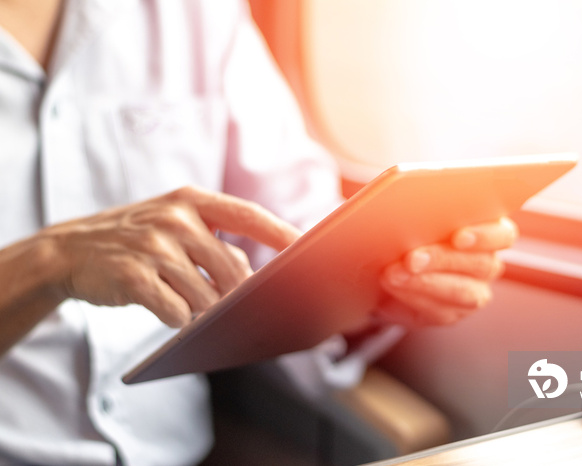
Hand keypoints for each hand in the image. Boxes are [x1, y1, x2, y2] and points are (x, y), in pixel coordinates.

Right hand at [42, 186, 300, 327]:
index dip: (281, 233)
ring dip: (202, 310)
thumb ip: (214, 242)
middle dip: (236, 295)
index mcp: (191, 200)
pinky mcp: (132, 277)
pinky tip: (165, 308)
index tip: (308, 249)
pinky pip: (175, 311)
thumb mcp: (174, 224)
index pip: (248, 215)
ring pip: (206, 297)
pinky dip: (176, 318)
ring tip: (185, 301)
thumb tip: (256, 279)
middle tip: (232, 305)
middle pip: (233, 269)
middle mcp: (175, 219)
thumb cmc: (135, 239)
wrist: (69, 249)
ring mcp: (152, 247)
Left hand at [377, 218, 517, 327]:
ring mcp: (474, 291)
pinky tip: (394, 287)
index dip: (485, 236)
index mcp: (488, 231)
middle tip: (411, 258)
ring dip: (425, 282)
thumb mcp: (420, 215)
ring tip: (394, 274)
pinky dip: (413, 297)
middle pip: (480, 264)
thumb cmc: (411, 228)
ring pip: (462, 292)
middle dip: (442, 260)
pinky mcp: (452, 313)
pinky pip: (440, 311)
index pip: (503, 235)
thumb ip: (427, 210)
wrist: (389, 262)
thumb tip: (411, 201)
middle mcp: (487, 263)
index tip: (458, 237)